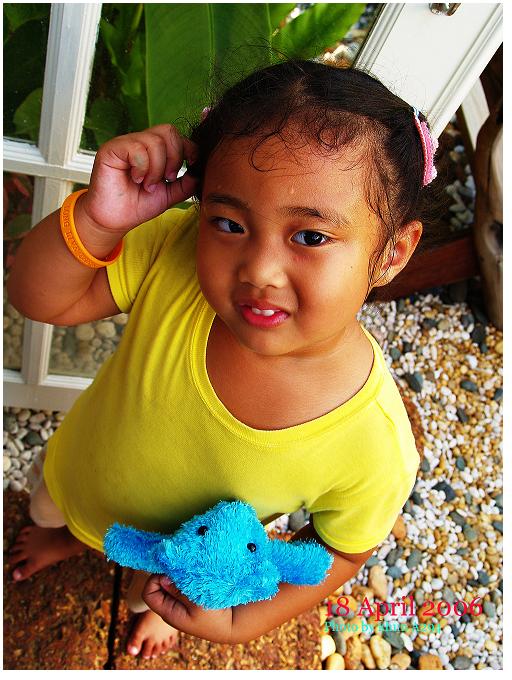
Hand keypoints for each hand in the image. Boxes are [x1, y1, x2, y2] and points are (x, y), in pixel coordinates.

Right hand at [78, 124, 198, 236]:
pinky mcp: (112, 149)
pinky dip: (142, 167)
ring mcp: (126, 143)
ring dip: (157, 168)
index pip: (177, 136)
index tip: (192, 165)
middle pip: (169, 131)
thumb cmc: (137, 205)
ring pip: (155, 141)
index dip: (189, 148)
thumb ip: (185, 184)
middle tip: (168, 178)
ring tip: (148, 184)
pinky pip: (137, 148)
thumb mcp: (169, 195)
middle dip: (175, 157)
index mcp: (155, 151)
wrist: (115, 220)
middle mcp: (141, 143)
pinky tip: (136, 179)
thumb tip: (199, 172)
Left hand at [143, 574, 233, 643]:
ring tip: (189, 573)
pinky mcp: (189, 600)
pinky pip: (180, 586)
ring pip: (169, 586)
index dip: (155, 579)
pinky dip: (185, 579)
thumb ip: (178, 590)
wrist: (230, 626)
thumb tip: (162, 578)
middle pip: (157, 587)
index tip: (171, 573)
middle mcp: (171, 608)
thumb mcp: (196, 604)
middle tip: (181, 569)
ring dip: (177, 577)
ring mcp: (180, 605)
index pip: (148, 593)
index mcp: (168, 612)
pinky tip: (195, 577)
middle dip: (167, 576)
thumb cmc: (214, 617)